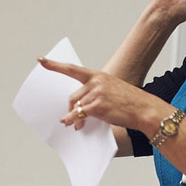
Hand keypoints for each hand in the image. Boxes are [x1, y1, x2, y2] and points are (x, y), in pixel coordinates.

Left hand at [36, 59, 161, 131]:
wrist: (144, 109)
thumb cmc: (129, 103)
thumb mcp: (111, 91)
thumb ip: (93, 95)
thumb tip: (77, 111)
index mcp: (98, 76)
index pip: (72, 69)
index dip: (54, 65)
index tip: (41, 60)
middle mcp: (96, 82)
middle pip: (73, 96)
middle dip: (71, 109)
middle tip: (70, 119)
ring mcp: (96, 93)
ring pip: (75, 106)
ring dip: (72, 117)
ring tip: (76, 125)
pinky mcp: (97, 106)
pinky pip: (79, 114)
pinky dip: (74, 120)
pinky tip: (75, 125)